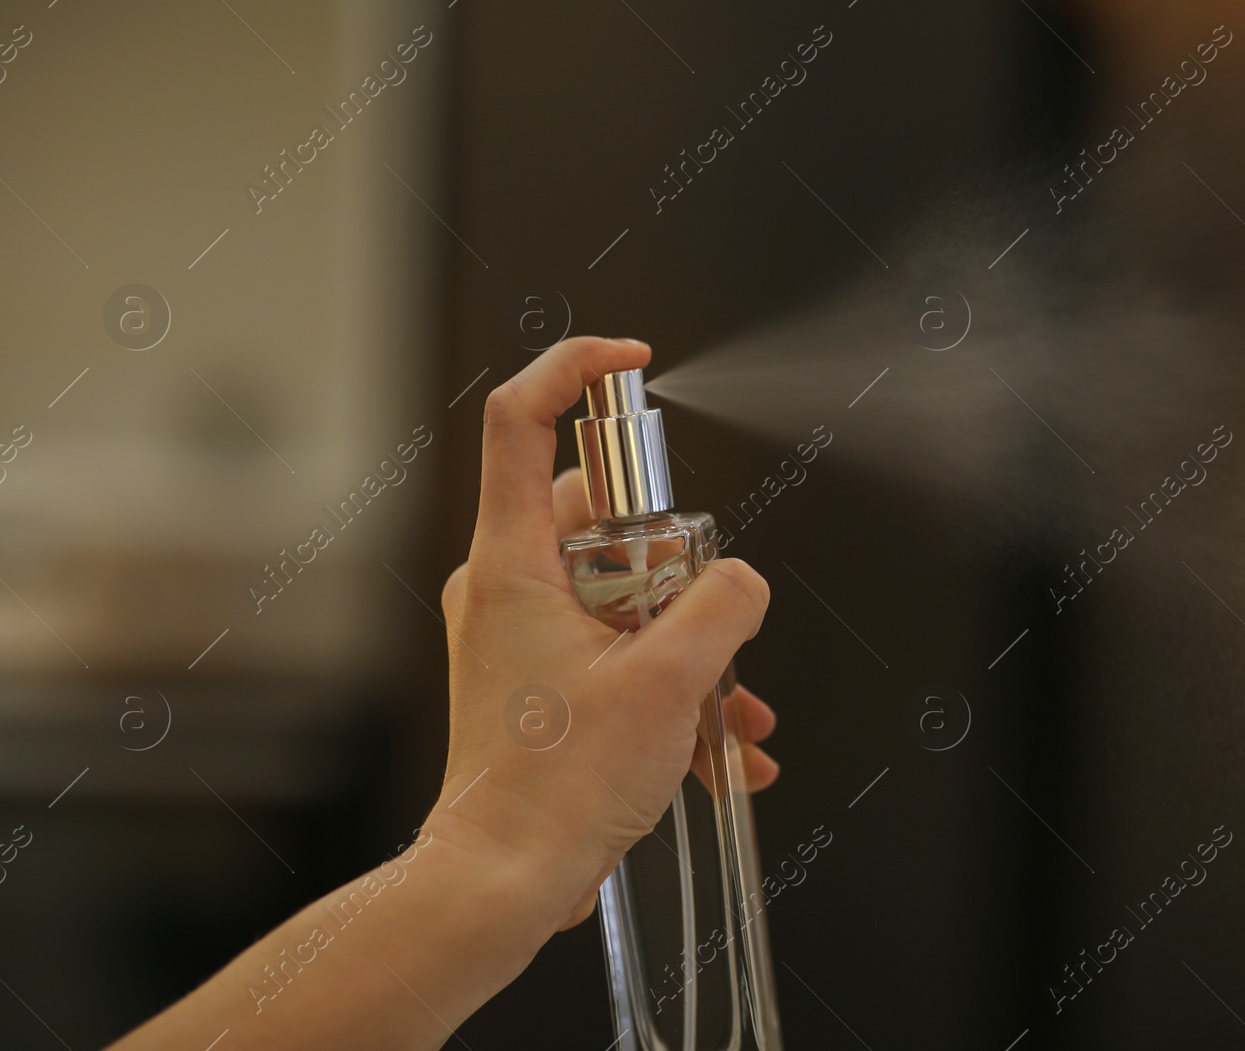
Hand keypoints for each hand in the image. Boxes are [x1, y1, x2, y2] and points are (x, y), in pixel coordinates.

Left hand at [426, 336, 777, 934]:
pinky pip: (615, 648)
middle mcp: (507, 584)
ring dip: (689, 643)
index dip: (575, 369)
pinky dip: (669, 684)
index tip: (633, 363)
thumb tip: (740, 582)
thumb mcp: (666, 682)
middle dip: (680, 565)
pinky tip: (721, 748)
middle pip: (602, 515)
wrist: (504, 881)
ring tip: (734, 710)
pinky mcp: (539, 677)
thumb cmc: (555, 789)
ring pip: (621, 592)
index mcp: (513, 561)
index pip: (520, 419)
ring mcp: (520, 632)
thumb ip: (721, 607)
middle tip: (712, 617)